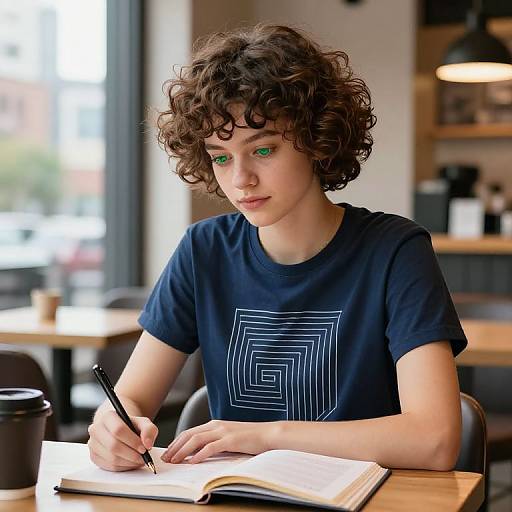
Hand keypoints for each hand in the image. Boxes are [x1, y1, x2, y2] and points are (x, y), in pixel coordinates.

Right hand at [88, 410, 158, 471]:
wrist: (119, 429)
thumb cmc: (131, 426)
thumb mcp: (143, 423)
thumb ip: (149, 430)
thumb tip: (147, 444)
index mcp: (108, 417)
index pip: (118, 430)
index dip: (133, 441)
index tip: (144, 448)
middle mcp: (96, 429)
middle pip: (114, 446)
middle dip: (132, 454)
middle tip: (143, 457)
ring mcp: (93, 444)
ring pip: (111, 458)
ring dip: (129, 462)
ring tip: (139, 460)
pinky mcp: (94, 456)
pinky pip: (109, 467)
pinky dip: (123, 467)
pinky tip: (131, 463)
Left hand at [161, 420, 279, 463]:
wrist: (268, 434)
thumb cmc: (249, 438)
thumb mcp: (228, 438)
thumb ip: (215, 442)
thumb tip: (199, 453)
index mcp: (214, 424)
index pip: (190, 432)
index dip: (177, 442)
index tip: (168, 452)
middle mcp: (216, 425)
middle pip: (189, 435)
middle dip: (175, 447)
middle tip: (165, 459)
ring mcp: (223, 432)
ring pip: (196, 440)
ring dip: (182, 451)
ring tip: (174, 461)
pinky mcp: (230, 440)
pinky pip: (210, 447)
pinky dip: (199, 454)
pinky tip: (192, 462)